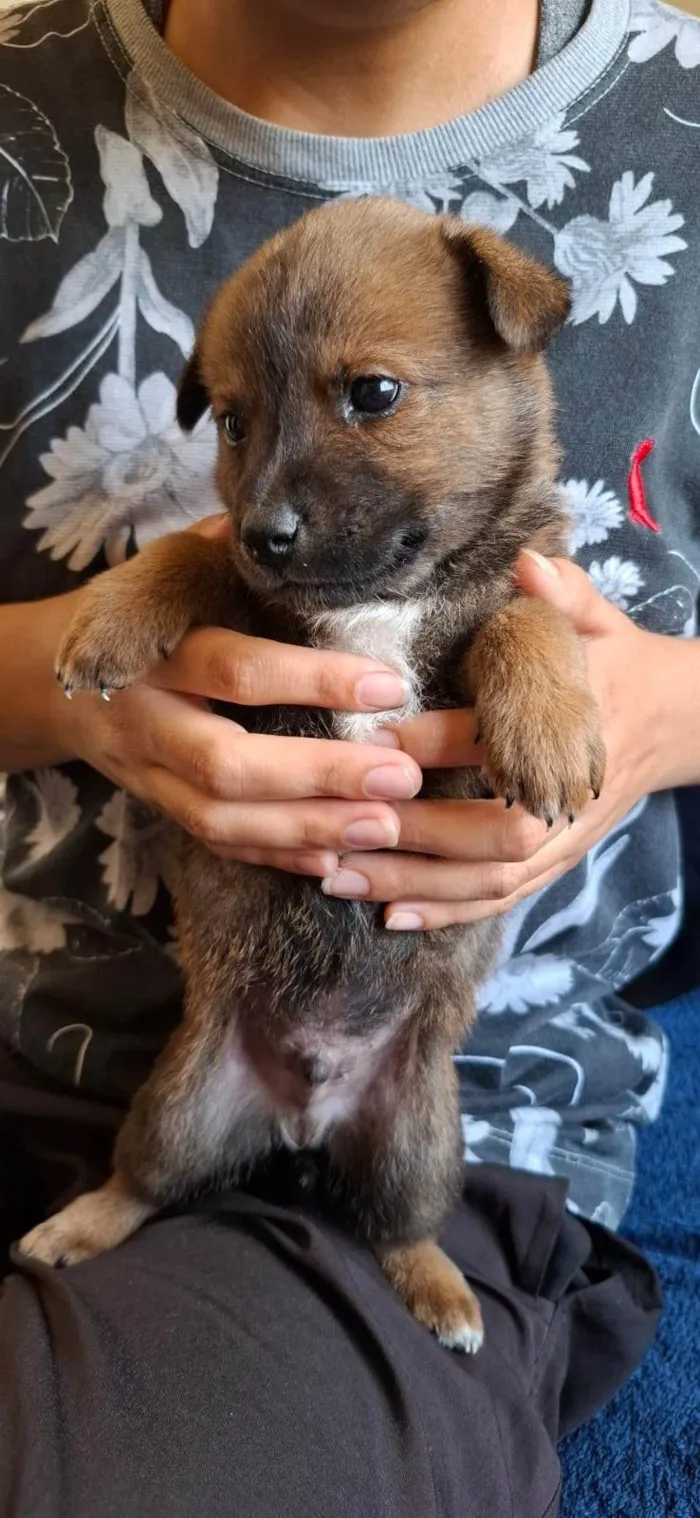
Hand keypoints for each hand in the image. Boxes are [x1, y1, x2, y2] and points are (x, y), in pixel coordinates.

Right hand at [55, 517, 421, 876]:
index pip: (237, 669)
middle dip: (318, 775)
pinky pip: (216, 845)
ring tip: (385, 825)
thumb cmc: (133, 611)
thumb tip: (295, 528)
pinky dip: (275, 856)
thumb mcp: (168, 568)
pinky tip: (335, 858)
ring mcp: (149, 773)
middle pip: (227, 763)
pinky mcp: (159, 808)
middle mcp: (149, 720)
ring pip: (221, 818)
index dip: (314, 679)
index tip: (391, 686)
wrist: (46, 677)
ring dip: (306, 828)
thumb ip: (227, 554)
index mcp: (157, 650)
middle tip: (400, 776)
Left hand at [320, 551, 689, 927]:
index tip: (372, 737)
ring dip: (416, 884)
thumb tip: (527, 562)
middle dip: (417, 835)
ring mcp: (565, 832)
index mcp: (578, 721)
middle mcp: (571, 787)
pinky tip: (392, 915)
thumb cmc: (617, 662)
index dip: (437, 740)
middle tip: (342, 827)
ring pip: (492, 876)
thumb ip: (562, 592)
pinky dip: (448, 912)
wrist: (675, 719)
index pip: (502, 736)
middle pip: (496, 830)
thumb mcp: (596, 618)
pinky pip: (503, 898)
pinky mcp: (557, 859)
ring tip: (342, 878)